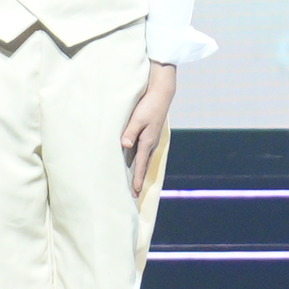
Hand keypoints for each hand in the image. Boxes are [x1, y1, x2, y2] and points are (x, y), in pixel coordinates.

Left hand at [121, 62, 174, 198]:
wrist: (162, 94)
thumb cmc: (148, 105)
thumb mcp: (137, 118)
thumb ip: (130, 131)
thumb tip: (125, 145)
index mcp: (147, 141)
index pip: (140, 164)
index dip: (137, 179)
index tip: (135, 192)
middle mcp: (152, 143)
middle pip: (144, 166)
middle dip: (140, 180)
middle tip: (135, 194)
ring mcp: (154, 139)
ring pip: (146, 159)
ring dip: (141, 171)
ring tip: (136, 182)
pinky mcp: (152, 134)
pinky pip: (146, 152)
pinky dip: (142, 161)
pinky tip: (138, 162)